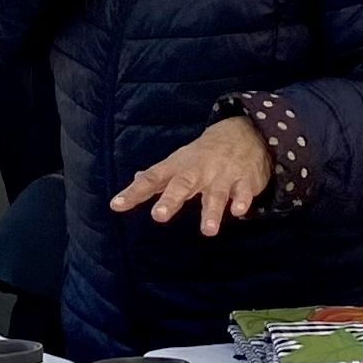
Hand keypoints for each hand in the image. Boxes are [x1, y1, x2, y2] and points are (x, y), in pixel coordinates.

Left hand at [111, 115, 274, 237]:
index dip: (134, 192)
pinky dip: (242, 201)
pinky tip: (239, 212)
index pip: (152, 179)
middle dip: (171, 200)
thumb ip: (158, 176)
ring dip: (212, 212)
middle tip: (159, 216)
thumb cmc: (204, 153)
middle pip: (182, 185)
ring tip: (208, 231)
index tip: (116, 205)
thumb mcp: (179, 161)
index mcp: (178, 167)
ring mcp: (222, 175)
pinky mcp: (244, 181)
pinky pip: (244, 192)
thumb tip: (136, 181)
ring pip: (216, 194)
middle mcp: (198, 171)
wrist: (245, 131)